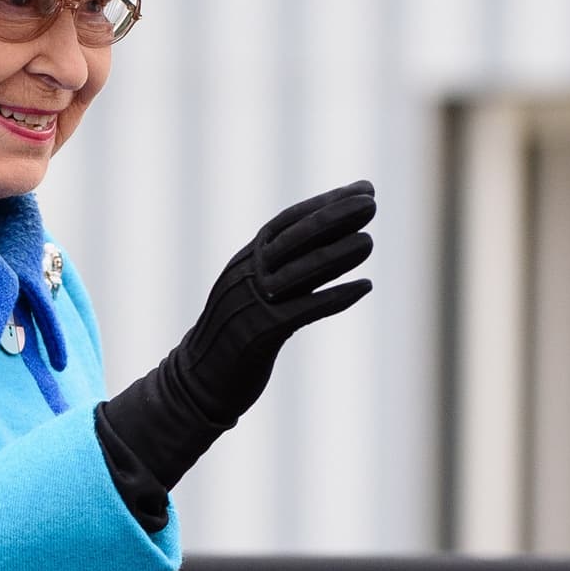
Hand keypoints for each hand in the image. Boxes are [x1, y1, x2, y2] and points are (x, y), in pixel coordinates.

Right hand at [177, 179, 374, 424]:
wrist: (197, 380)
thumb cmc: (232, 335)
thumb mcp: (249, 293)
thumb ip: (276, 270)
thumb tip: (318, 249)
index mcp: (246, 261)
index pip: (288, 222)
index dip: (325, 203)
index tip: (361, 190)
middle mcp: (248, 275)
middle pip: (296, 238)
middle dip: (335, 217)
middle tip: (372, 203)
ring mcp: (253, 303)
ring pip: (302, 271)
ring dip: (339, 254)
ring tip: (369, 242)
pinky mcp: (260, 334)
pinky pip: (304, 310)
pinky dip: (335, 297)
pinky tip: (364, 286)